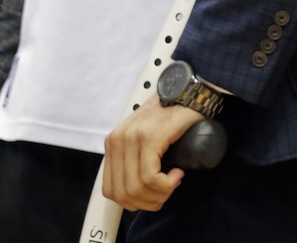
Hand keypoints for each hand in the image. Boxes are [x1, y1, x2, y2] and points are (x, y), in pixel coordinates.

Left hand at [103, 96, 202, 211]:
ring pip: (137, 188)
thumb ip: (133, 161)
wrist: (185, 93)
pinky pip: (150, 177)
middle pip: (124, 194)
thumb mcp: (142, 141)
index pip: (111, 191)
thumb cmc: (168, 118)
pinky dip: (166, 184)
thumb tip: (136, 195)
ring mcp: (131, 137)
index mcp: (113, 143)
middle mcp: (117, 140)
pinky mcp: (148, 137)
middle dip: (148, 202)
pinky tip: (177, 174)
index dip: (134, 203)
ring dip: (159, 194)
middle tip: (166, 191)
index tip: (153, 196)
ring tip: (172, 181)